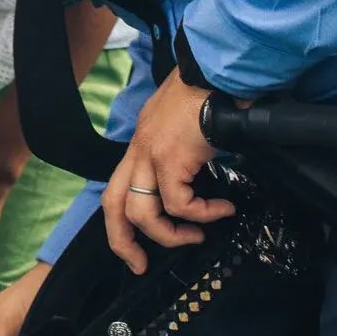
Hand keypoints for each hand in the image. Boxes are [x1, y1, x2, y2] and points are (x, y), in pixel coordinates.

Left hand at [102, 70, 233, 274]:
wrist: (221, 71)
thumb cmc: (213, 93)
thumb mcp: (185, 125)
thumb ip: (181, 152)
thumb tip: (196, 182)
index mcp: (140, 142)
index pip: (118, 186)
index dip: (120, 221)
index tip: (135, 247)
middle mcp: (138, 148)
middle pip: (113, 205)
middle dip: (123, 242)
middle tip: (141, 264)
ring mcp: (151, 153)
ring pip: (142, 212)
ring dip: (170, 234)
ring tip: (198, 234)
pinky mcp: (171, 157)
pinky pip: (179, 203)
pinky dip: (202, 214)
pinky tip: (223, 209)